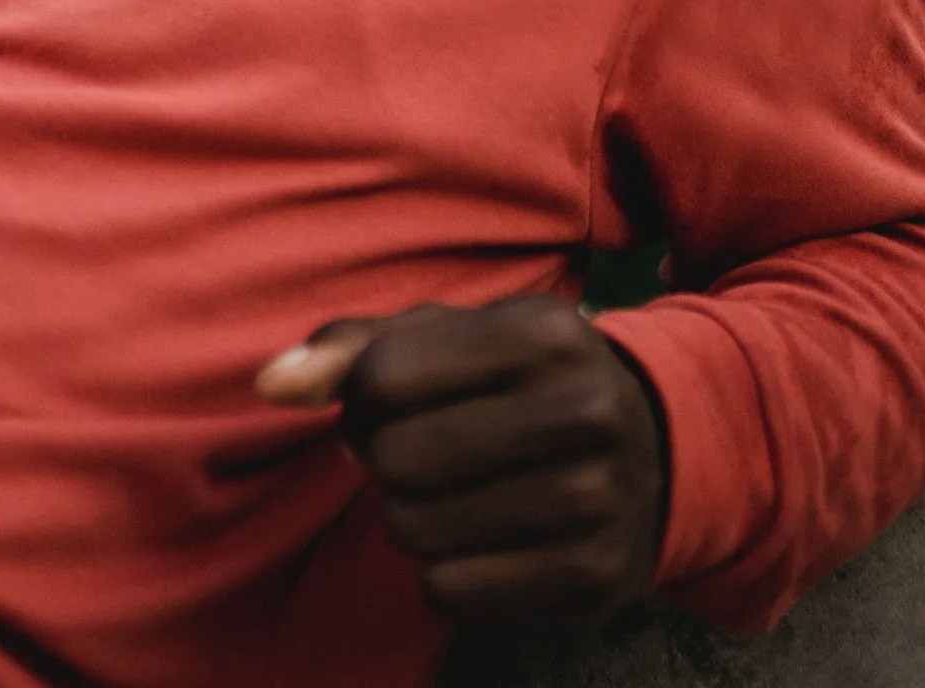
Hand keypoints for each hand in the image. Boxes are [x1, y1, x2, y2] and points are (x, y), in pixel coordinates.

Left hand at [256, 296, 665, 625]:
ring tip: (451, 493)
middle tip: (419, 452)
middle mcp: (582, 412)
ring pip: (416, 531)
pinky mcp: (592, 580)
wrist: (654, 450)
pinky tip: (482, 538)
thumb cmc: (520, 380)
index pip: (384, 378)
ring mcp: (596, 502)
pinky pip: (448, 592)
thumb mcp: (454, 337)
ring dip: (411, 517)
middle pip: (395, 461)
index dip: (362, 398)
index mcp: (542, 332)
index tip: (390, 401)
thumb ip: (354, 348)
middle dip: (383, 460)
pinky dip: (444, 571)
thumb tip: (269, 385)